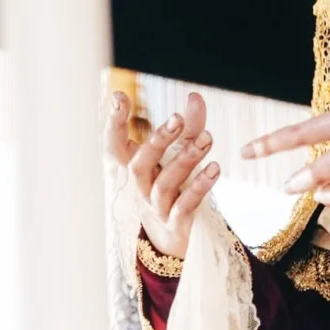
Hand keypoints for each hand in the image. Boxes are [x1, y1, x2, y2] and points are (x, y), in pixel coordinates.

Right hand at [106, 90, 220, 258]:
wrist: (178, 234)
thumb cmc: (177, 183)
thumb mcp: (182, 152)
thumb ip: (190, 126)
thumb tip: (195, 96)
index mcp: (137, 167)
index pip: (116, 146)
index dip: (115, 124)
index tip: (120, 97)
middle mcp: (142, 187)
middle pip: (139, 164)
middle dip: (157, 140)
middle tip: (177, 118)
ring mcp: (157, 207)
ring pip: (164, 184)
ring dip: (186, 159)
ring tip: (207, 138)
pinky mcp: (177, 223)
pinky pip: (185, 206)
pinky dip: (199, 186)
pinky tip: (215, 168)